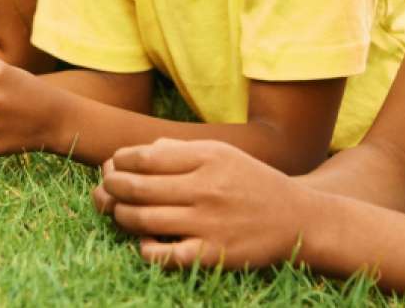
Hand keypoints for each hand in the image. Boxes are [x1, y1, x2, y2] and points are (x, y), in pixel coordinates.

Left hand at [94, 138, 309, 269]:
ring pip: (143, 219)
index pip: (145, 157)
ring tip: (119, 212)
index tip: (115, 164)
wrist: (298, 219)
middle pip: (137, 187)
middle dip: (112, 187)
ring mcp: (208, 223)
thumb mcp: (221, 153)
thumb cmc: (251, 182)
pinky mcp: (212, 254)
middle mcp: (205, 188)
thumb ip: (180, 149)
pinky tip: (145, 242)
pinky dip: (145, 249)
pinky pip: (164, 255)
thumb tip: (140, 152)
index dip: (120, 160)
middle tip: (106, 188)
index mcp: (206, 158)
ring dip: (120, 215)